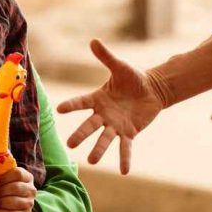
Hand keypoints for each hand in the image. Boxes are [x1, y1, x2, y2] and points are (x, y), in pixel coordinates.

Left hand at [0, 168, 39, 211]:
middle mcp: (31, 190)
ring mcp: (29, 204)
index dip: (4, 178)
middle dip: (0, 191)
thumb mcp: (6, 181)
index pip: (18, 173)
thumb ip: (1, 172)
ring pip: (13, 201)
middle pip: (15, 187)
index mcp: (27, 178)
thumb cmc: (6, 193)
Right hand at [56, 39, 162, 173]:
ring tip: (91, 161)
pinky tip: (124, 171)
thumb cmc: (133, 78)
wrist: (152, 90)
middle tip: (70, 145)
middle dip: (80, 135)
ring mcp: (115, 125)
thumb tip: (93, 40)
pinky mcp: (129, 132)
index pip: (81, 103)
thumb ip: (106, 57)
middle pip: (89, 126)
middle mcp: (103, 114)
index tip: (59, 110)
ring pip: (105, 139)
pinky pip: (125, 147)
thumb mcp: (120, 67)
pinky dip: (124, 158)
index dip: (71, 106)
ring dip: (98, 150)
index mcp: (98, 98)